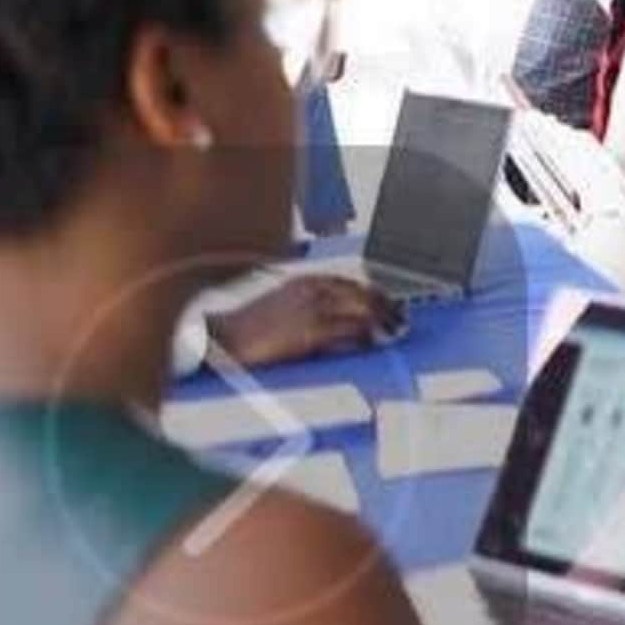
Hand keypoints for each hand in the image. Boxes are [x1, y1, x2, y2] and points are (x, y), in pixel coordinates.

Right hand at [206, 275, 397, 368]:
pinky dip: (365, 338)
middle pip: (365, 295)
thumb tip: (344, 314)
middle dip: (387, 308)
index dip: (377, 294)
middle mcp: (313, 290)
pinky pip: (348, 333)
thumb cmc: (251, 325)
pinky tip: (372, 344)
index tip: (391, 304)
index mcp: (306, 281)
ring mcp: (314, 310)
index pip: (354, 283)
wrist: (223, 339)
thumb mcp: (284, 301)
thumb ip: (313, 301)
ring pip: (362, 313)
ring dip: (382, 324)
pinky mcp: (311, 332)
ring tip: (393, 334)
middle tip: (400, 321)